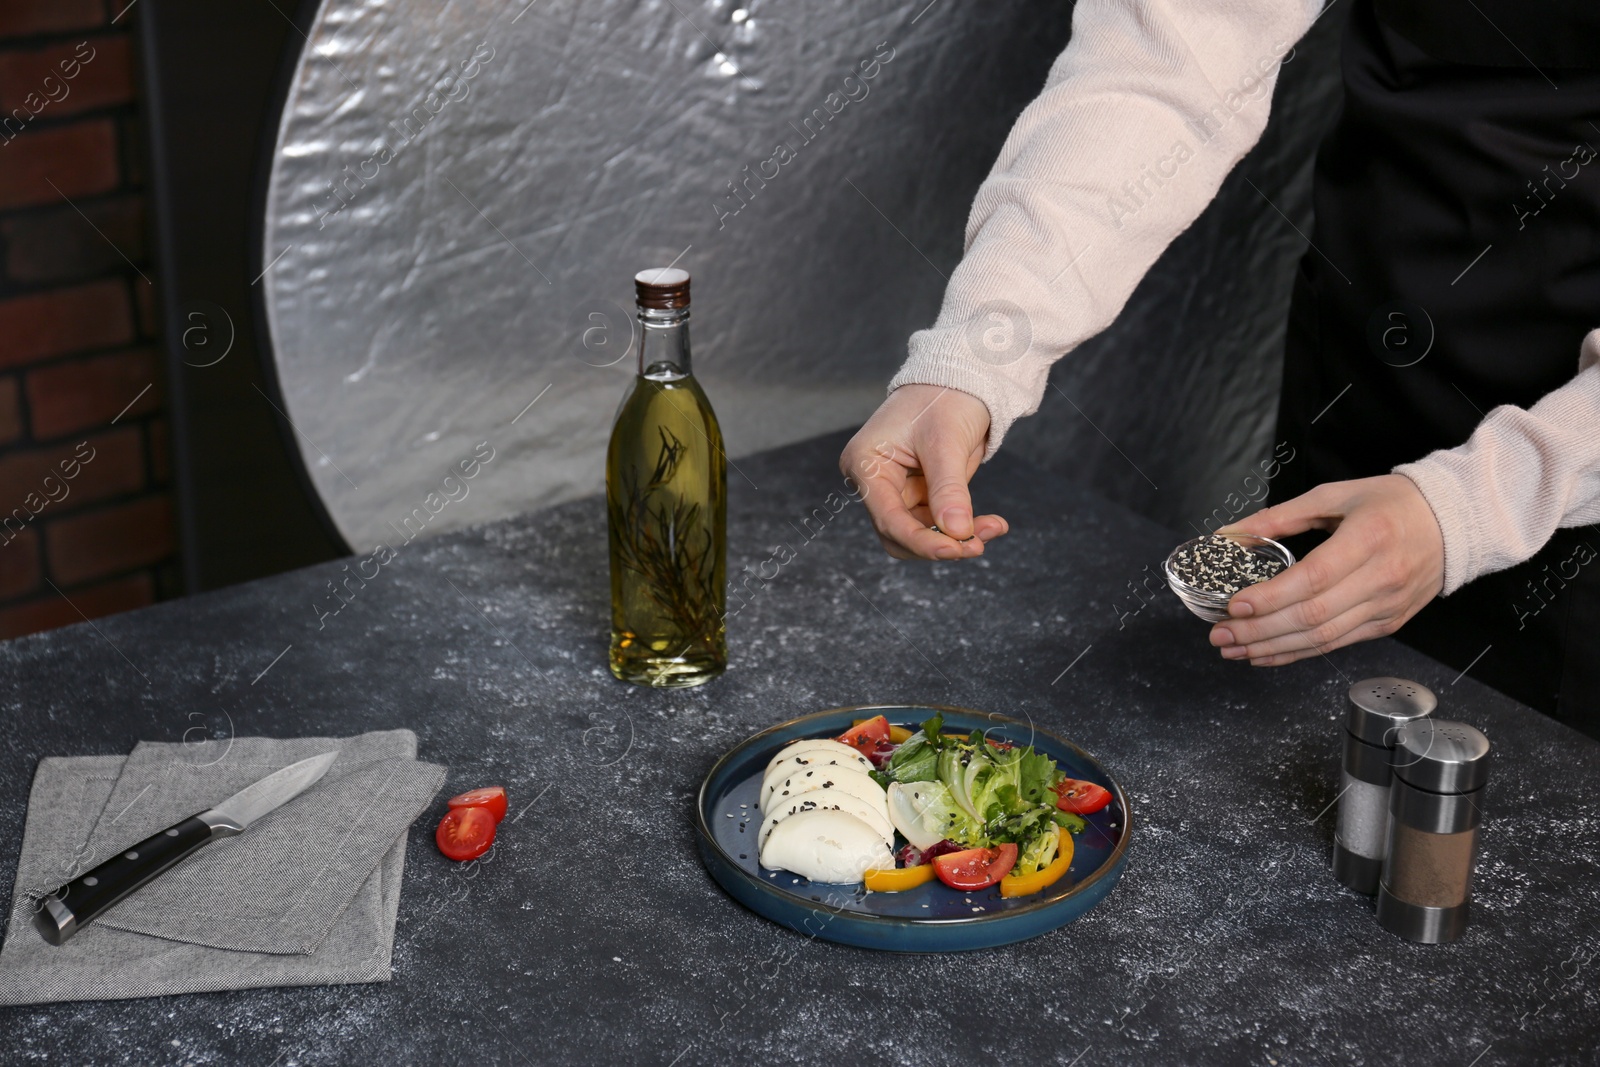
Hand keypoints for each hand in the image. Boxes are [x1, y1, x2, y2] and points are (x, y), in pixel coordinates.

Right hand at [839, 384, 1008, 559]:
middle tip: (977, 545)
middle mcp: (874, 480)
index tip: (956, 550)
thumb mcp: (946, 442)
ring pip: (919, 534)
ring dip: (955, 539)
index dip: (921, 541)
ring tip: (992, 528)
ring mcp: (896, 488)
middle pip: (899, 534)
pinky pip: (937, 523)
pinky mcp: (918, 492)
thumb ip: (948, 490)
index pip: (888, 518)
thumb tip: (958, 534)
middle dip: (938, 544)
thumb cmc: (945, 397)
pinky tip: (991, 523)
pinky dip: (963, 527)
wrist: (961, 377)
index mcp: (866, 464)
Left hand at [1209, 475, 1444, 665]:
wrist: (1455, 522)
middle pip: (1313, 616)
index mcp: (1369, 538)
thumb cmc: (1392, 503)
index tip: (1233, 605)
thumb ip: (1281, 516)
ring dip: (1273, 649)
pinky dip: (1298, 653)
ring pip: (1323, 638)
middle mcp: (1381, 578)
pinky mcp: (1388, 624)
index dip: (1271, 597)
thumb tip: (1231, 535)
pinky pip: (1337, 644)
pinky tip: (1266, 653)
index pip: (1312, 578)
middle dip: (1260, 630)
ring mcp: (1387, 607)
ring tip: (1233, 649)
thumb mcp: (1335, 495)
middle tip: (1220, 635)